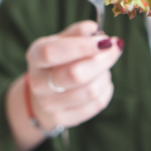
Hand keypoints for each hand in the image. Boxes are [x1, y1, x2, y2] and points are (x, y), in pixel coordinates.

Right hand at [6, 21, 122, 150]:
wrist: (45, 93)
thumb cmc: (59, 60)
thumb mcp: (62, 40)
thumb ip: (78, 32)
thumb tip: (95, 31)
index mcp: (35, 56)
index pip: (53, 52)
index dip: (82, 46)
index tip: (105, 40)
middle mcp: (38, 82)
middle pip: (75, 74)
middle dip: (102, 60)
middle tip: (114, 49)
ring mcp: (49, 104)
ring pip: (90, 91)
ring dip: (105, 75)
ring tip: (104, 67)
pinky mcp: (65, 119)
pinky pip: (96, 104)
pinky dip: (106, 89)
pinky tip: (102, 82)